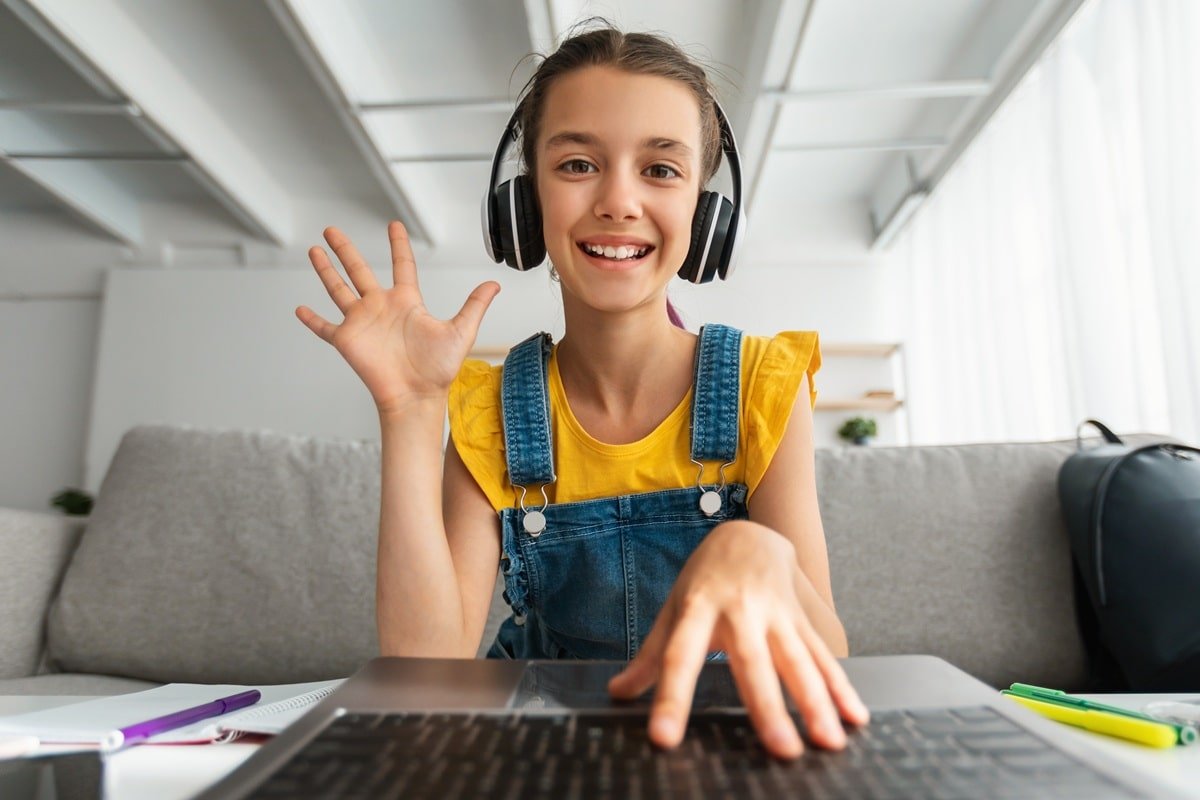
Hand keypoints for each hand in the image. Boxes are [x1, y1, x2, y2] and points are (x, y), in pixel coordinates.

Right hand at [296, 222, 500, 413]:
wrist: (417, 395)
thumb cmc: (439, 369)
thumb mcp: (461, 332)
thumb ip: (474, 306)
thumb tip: (496, 283)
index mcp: (406, 301)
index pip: (401, 265)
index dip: (398, 245)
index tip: (393, 225)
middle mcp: (381, 306)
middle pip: (359, 269)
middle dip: (345, 249)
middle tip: (332, 228)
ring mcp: (362, 322)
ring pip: (338, 289)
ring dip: (325, 271)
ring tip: (314, 251)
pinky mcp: (347, 341)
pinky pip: (325, 327)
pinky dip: (311, 320)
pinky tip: (298, 309)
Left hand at [607, 520, 869, 758]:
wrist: (750, 534)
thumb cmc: (705, 579)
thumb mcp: (673, 608)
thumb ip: (652, 655)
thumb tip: (618, 694)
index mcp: (699, 608)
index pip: (680, 657)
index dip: (671, 697)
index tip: (663, 737)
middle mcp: (742, 610)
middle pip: (754, 662)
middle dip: (769, 706)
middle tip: (782, 749)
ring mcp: (777, 614)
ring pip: (799, 661)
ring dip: (817, 702)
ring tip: (829, 742)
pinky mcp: (802, 619)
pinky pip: (823, 655)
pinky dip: (841, 688)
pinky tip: (855, 718)